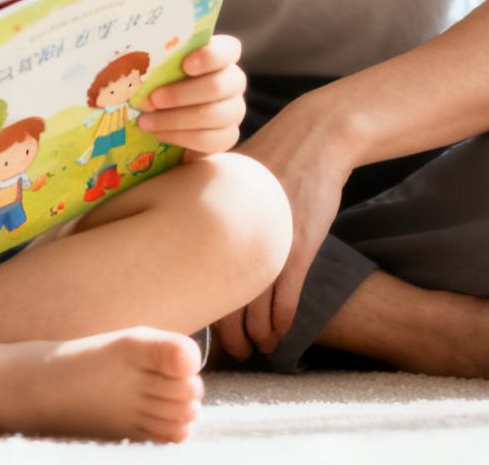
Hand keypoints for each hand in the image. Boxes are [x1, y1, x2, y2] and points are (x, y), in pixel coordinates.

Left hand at [137, 34, 245, 153]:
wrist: (171, 115)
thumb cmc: (164, 80)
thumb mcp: (161, 67)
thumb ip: (159, 62)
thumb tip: (138, 63)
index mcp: (221, 56)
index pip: (229, 50)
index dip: (210, 57)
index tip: (185, 65)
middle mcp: (233, 81)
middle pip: (218, 86)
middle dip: (180, 94)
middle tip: (152, 99)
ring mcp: (234, 109)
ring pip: (213, 115)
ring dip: (174, 119)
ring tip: (145, 122)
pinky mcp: (228, 135)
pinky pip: (209, 139)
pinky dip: (179, 137)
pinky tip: (158, 134)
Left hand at [213, 98, 354, 360]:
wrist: (314, 137)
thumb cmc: (268, 157)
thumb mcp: (226, 175)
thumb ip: (201, 201)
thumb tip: (173, 225)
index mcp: (208, 213)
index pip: (189, 270)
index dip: (193, 304)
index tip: (193, 325)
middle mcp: (233, 232)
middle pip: (222, 294)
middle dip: (227, 331)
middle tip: (230, 351)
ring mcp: (267, 240)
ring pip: (256, 303)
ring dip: (256, 333)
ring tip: (256, 349)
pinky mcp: (299, 246)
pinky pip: (287, 295)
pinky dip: (281, 320)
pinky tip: (279, 335)